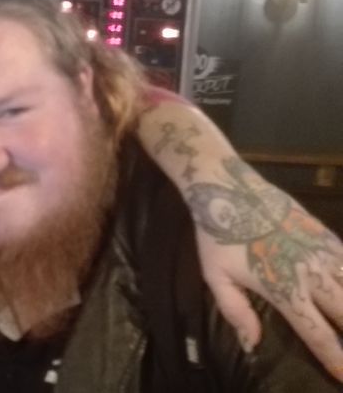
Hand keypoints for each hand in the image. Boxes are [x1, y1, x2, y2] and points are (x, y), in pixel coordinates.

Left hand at [191, 167, 342, 380]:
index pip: (317, 332)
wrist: (228, 188)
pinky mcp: (327, 234)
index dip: (334, 357)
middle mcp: (311, 274)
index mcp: (284, 290)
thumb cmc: (217, 235)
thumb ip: (235, 311)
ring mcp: (323, 252)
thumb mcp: (215, 277)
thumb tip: (251, 344)